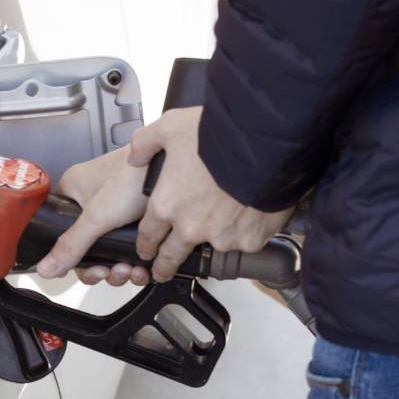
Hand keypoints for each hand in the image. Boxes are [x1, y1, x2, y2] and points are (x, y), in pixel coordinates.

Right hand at [35, 146, 151, 285]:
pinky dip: (135, 262)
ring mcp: (115, 211)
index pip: (61, 234)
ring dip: (120, 268)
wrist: (177, 168)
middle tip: (114, 272)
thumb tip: (46, 268)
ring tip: (131, 269)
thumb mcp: (98, 215)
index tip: (92, 270)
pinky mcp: (137, 218)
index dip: (75, 259)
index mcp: (73, 192)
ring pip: (110, 251)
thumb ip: (72, 244)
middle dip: (102, 267)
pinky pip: (129, 248)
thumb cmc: (136, 175)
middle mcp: (92, 202)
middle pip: (88, 248)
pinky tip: (143, 267)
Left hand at [128, 107, 292, 282]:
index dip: (145, 245)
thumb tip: (135, 157)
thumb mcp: (170, 127)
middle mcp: (190, 227)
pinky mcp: (249, 240)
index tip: (146, 250)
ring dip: (213, 238)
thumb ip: (146, 143)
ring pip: (212, 246)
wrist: (263, 145)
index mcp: (167, 204)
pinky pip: (245, 242)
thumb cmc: (218, 135)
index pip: (148, 235)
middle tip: (164, 271)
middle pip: (171, 256)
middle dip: (164, 266)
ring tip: (223, 222)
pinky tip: (249, 213)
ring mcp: (221, 237)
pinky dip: (245, 231)